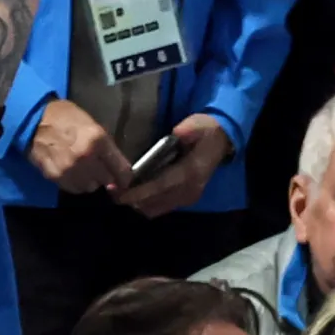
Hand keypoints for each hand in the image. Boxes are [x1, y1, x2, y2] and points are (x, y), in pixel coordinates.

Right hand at [29, 100, 132, 192]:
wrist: (34, 119)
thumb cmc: (66, 117)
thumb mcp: (93, 125)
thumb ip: (107, 148)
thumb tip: (117, 170)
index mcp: (98, 140)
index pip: (122, 170)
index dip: (125, 176)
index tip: (124, 179)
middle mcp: (86, 157)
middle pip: (107, 181)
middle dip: (106, 176)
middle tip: (99, 167)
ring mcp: (70, 169)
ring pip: (90, 187)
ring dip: (89, 180)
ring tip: (83, 168)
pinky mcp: (56, 177)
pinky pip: (74, 188)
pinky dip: (75, 183)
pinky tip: (71, 171)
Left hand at [115, 114, 229, 217]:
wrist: (222, 141)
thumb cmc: (206, 131)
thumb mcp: (197, 125)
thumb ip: (186, 131)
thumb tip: (176, 135)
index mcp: (191, 172)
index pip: (161, 186)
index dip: (139, 192)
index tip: (120, 194)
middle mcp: (189, 189)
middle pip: (156, 202)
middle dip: (133, 200)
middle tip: (112, 191)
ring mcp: (189, 197)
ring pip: (157, 209)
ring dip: (138, 203)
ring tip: (120, 193)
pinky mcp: (186, 199)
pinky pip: (162, 208)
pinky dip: (147, 204)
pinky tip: (136, 194)